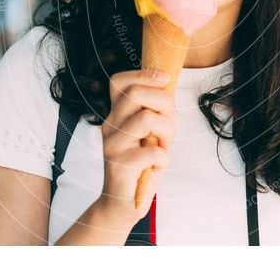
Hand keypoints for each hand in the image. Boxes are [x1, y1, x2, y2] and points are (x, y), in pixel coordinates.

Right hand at [98, 69, 175, 227]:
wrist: (122, 205)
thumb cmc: (140, 166)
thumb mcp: (150, 133)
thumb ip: (155, 111)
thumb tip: (167, 88)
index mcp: (115, 115)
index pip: (119, 82)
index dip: (143, 74)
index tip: (164, 80)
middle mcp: (109, 126)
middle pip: (136, 93)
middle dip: (164, 103)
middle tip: (169, 124)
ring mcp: (112, 146)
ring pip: (148, 118)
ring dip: (168, 132)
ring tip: (165, 146)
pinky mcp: (119, 166)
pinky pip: (153, 151)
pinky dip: (164, 158)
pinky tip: (158, 166)